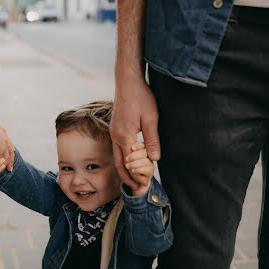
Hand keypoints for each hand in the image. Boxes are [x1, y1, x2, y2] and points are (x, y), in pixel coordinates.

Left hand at [0, 117, 14, 170]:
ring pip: (10, 147)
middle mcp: (4, 143)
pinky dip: (8, 144)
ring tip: (11, 157)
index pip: (0, 163)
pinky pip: (7, 139)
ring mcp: (3, 135)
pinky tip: (7, 144)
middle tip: (9, 169)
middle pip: (9, 155)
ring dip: (11, 154)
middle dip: (8, 163)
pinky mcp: (0, 128)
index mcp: (0, 150)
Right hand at [110, 72, 159, 190]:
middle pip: (119, 163)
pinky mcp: (115, 128)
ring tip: (133, 179)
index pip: (129, 163)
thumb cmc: (141, 97)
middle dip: (127, 177)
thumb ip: (152, 140)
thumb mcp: (151, 119)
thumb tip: (154, 159)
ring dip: (124, 169)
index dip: (136, 175)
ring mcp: (113, 132)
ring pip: (116, 157)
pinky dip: (123, 159)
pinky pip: (117, 148)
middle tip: (137, 187)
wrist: (128, 81)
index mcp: (124, 136)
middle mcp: (115, 136)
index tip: (145, 183)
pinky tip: (129, 161)